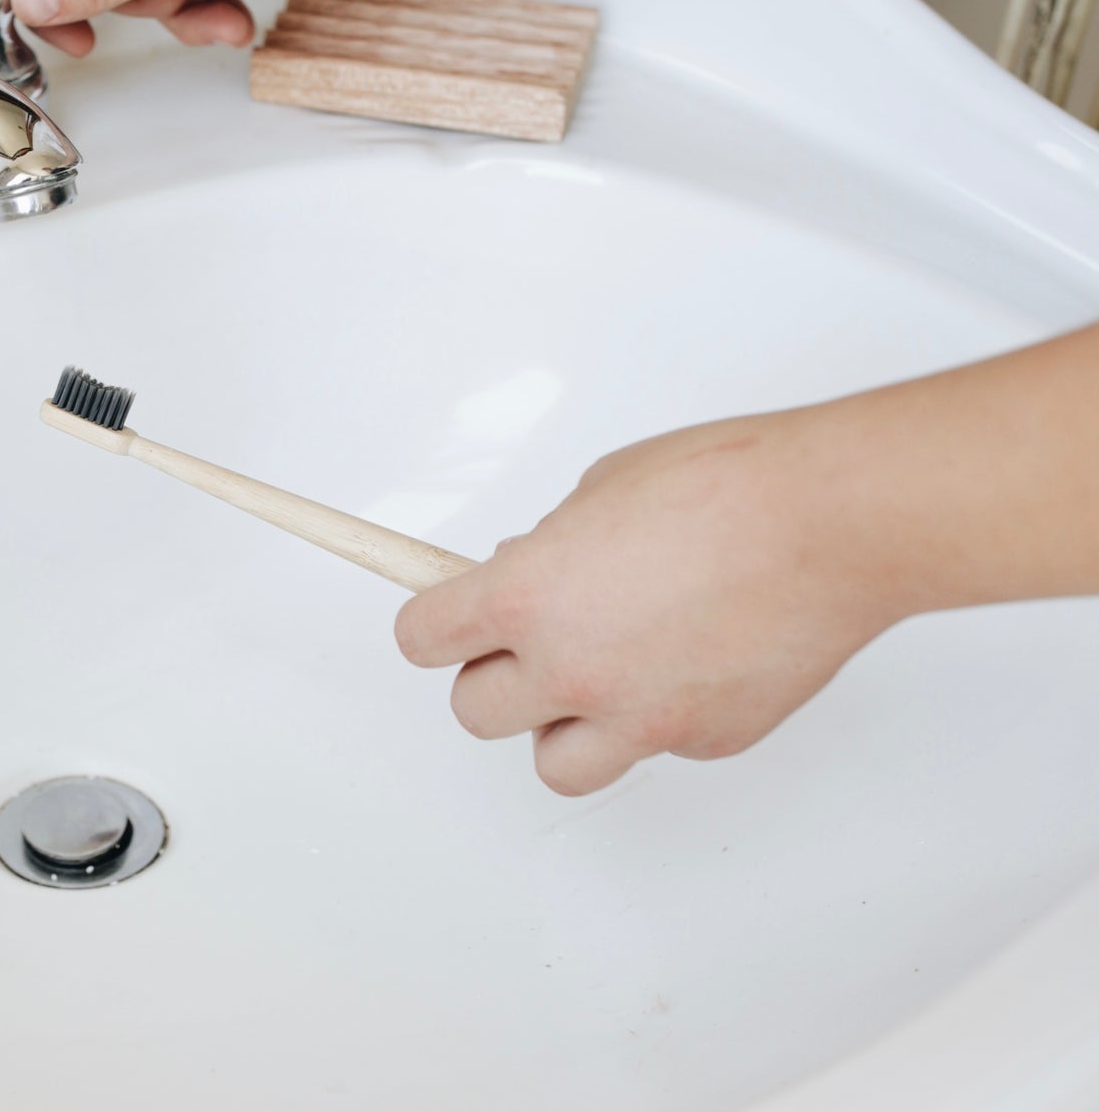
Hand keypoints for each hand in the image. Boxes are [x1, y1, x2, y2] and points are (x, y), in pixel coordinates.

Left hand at [394, 406, 905, 795]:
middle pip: (475, 713)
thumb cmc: (723, 487)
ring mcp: (640, 719)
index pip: (424, 639)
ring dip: (558, 725)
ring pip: (556, 765)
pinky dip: (650, 717)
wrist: (828, 525)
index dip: (430, 624)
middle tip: (522, 641)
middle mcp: (573, 669)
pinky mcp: (705, 743)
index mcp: (529, 597)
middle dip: (491, 674)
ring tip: (593, 676)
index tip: (440, 616)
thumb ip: (548, 550)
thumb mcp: (598, 490)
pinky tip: (683, 663)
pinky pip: (648, 749)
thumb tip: (527, 573)